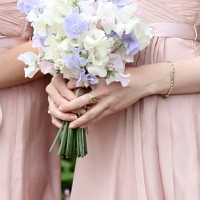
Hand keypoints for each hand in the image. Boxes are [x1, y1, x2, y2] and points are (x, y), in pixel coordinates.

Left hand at [46, 65, 166, 127]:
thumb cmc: (122, 74)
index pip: (80, 87)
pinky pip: (99, 118)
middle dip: (70, 109)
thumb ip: (89, 76)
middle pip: (82, 104)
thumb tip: (71, 83)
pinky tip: (84, 126)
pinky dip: (90, 122)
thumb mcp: (105, 72)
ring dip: (79, 121)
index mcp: (99, 82)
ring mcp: (108, 103)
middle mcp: (102, 94)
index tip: (60, 95)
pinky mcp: (112, 109)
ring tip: (70, 126)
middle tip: (59, 112)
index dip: (70, 92)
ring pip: (91, 115)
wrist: (140, 82)